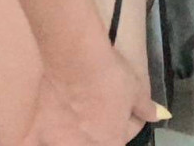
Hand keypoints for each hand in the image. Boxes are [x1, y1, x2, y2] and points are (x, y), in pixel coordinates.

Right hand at [22, 45, 164, 145]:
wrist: (73, 56)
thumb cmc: (108, 73)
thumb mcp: (133, 87)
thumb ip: (145, 106)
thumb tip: (160, 115)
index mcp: (111, 143)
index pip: (121, 140)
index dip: (125, 127)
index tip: (124, 114)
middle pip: (97, 142)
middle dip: (99, 132)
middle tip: (97, 111)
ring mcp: (61, 141)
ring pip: (69, 141)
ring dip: (74, 133)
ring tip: (75, 114)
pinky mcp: (39, 131)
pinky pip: (33, 142)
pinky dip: (39, 137)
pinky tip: (46, 124)